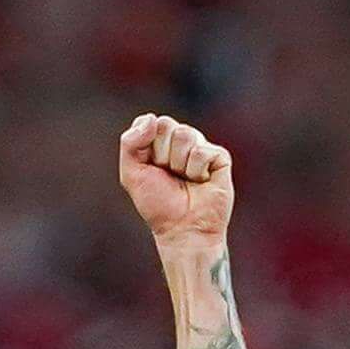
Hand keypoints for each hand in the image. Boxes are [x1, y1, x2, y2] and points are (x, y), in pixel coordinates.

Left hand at [118, 113, 234, 246]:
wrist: (182, 230)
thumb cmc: (158, 205)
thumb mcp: (131, 173)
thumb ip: (130, 142)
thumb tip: (151, 118)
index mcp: (162, 141)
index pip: (152, 122)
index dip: (147, 146)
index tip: (151, 168)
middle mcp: (183, 141)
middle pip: (167, 125)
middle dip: (161, 155)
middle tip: (169, 176)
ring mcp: (202, 147)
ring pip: (185, 135)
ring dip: (179, 164)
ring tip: (185, 181)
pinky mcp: (220, 157)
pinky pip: (202, 151)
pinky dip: (196, 171)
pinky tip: (201, 183)